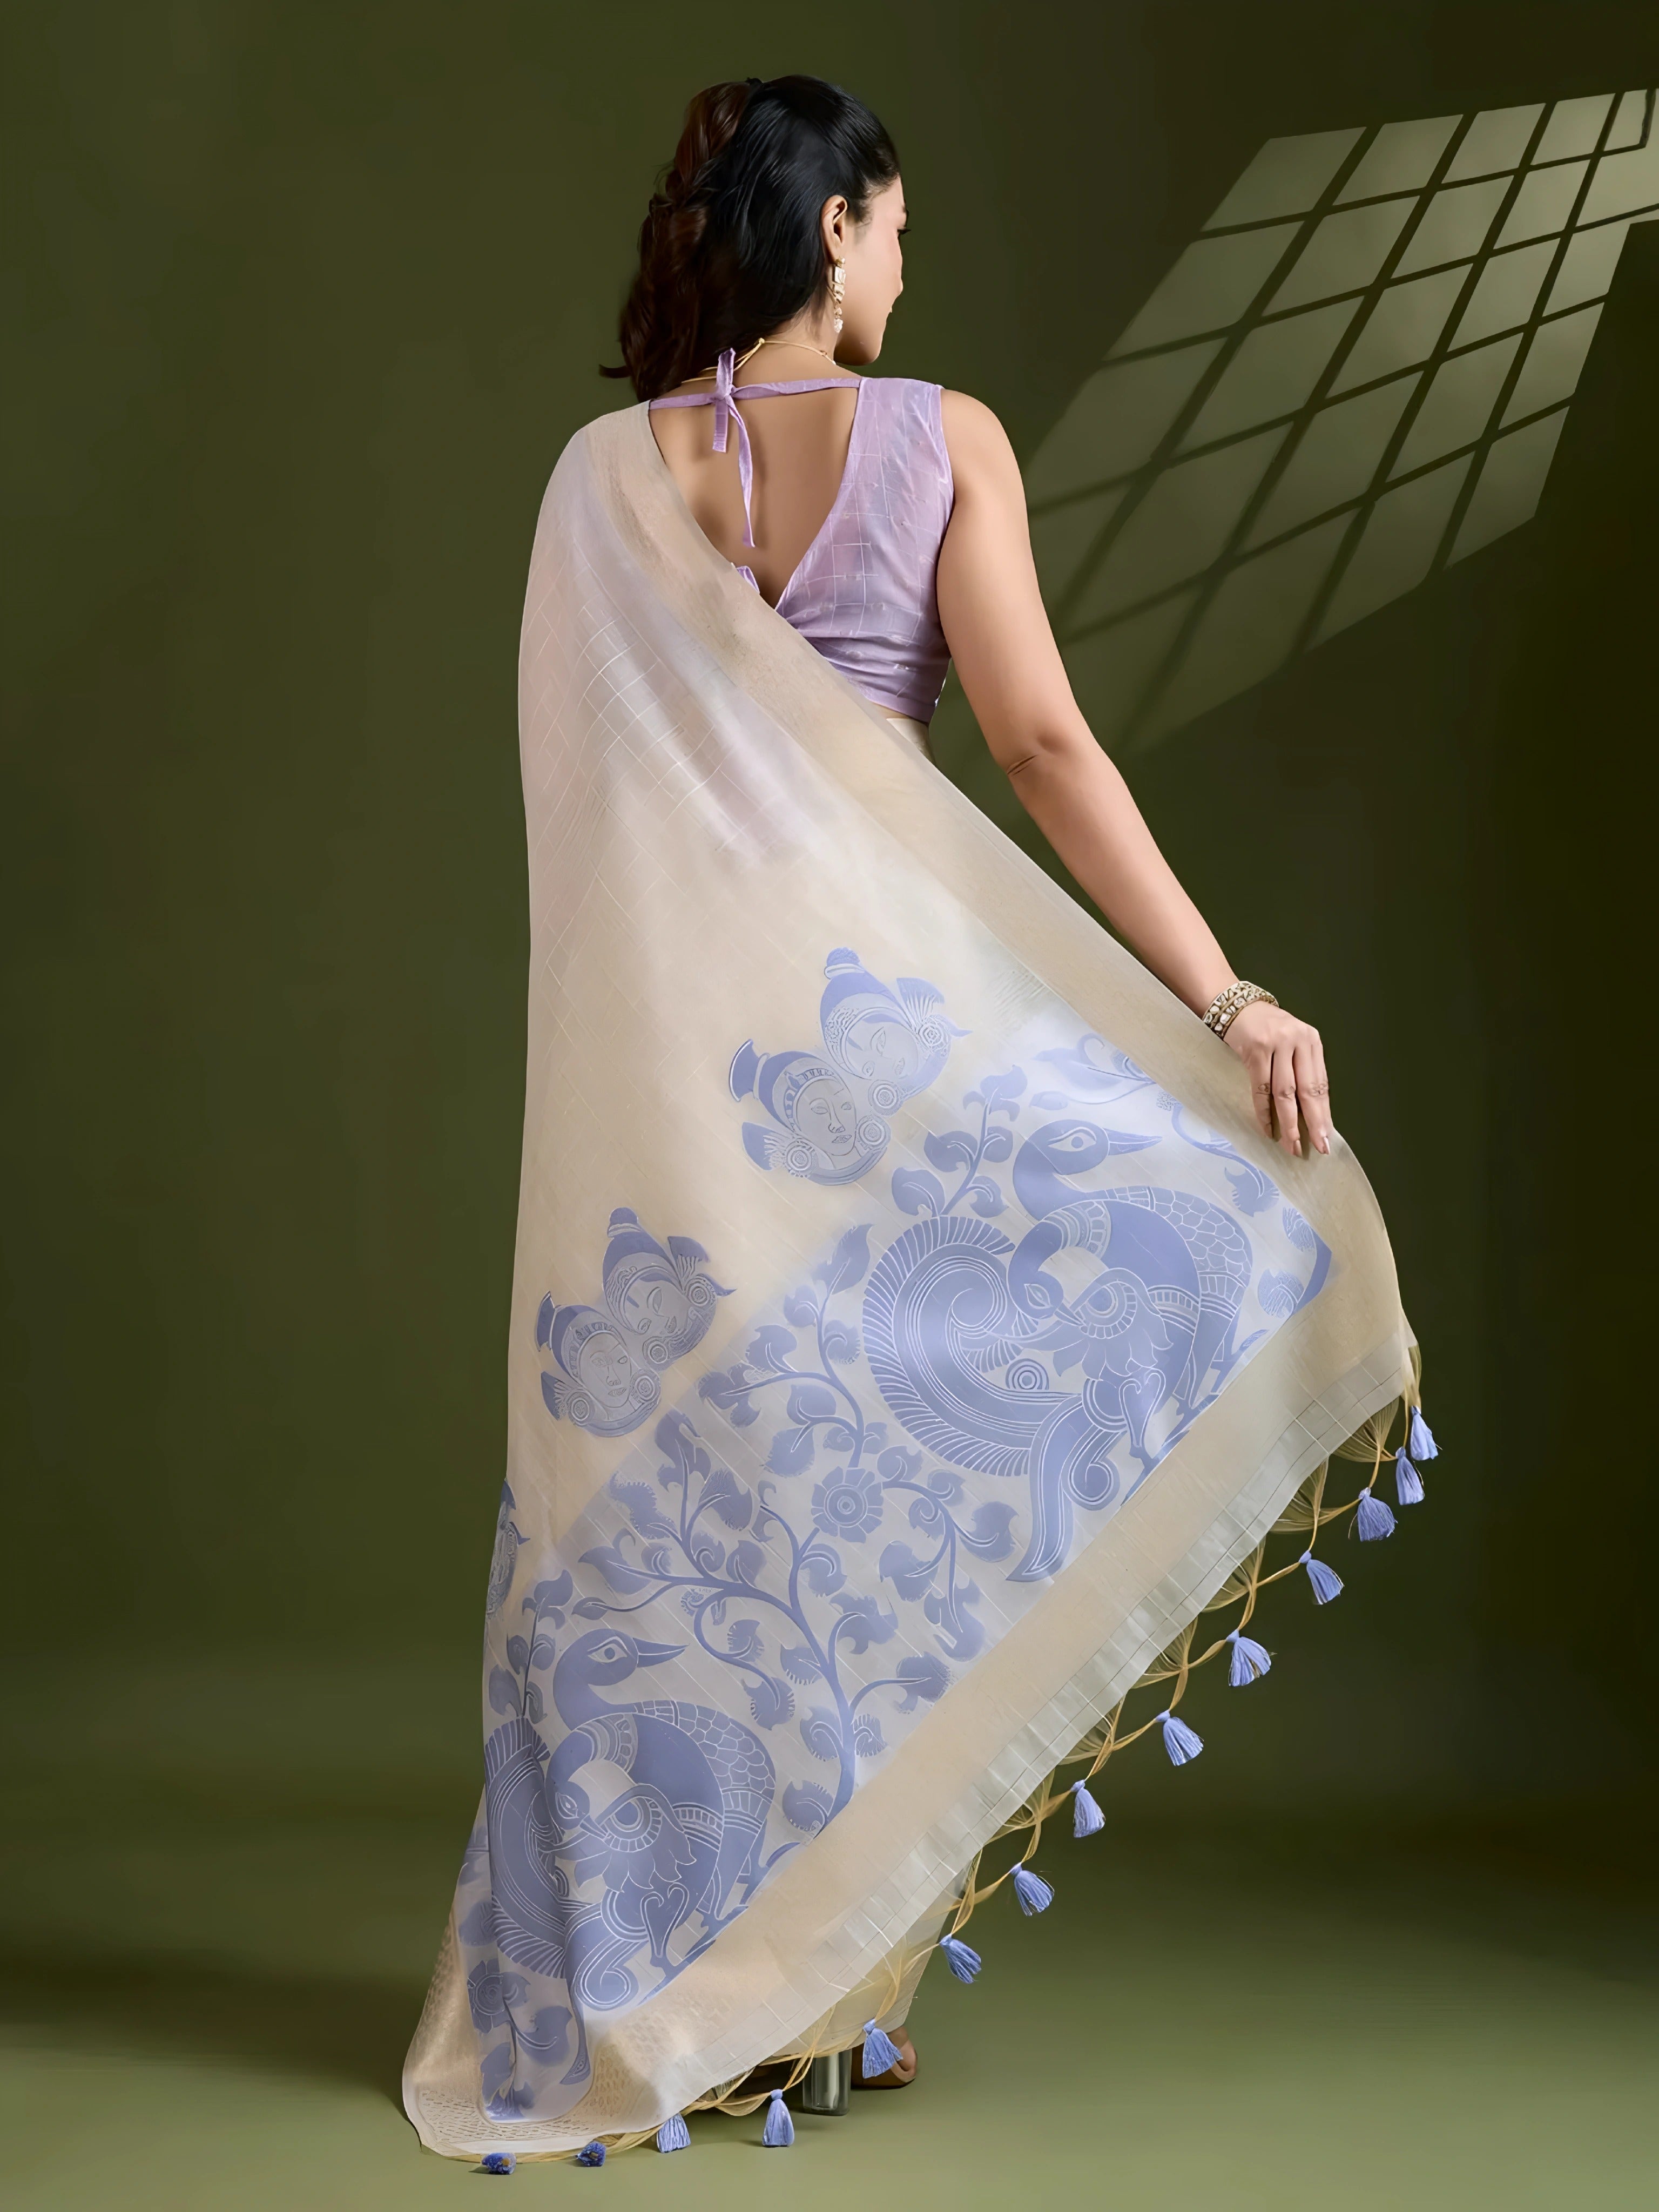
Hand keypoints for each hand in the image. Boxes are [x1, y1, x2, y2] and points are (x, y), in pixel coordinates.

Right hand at [1223, 1001, 1330, 1157]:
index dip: (1324, 1113)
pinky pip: (1261, 1088)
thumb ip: (1301, 1070)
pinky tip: (1267, 1127)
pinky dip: (1263, 1111)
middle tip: (1317, 1146)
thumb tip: (1310, 1113)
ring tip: (1291, 1144)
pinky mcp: (1256, 1050)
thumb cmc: (1265, 1029)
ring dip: (1288, 1122)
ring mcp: (1277, 1044)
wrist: (1237, 1007)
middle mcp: (1298, 1041)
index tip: (1326, 1137)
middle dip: (1313, 1122)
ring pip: (1285, 1093)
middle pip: (1308, 1090)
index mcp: (1312, 1041)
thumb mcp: (1291, 1043)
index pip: (1321, 1084)